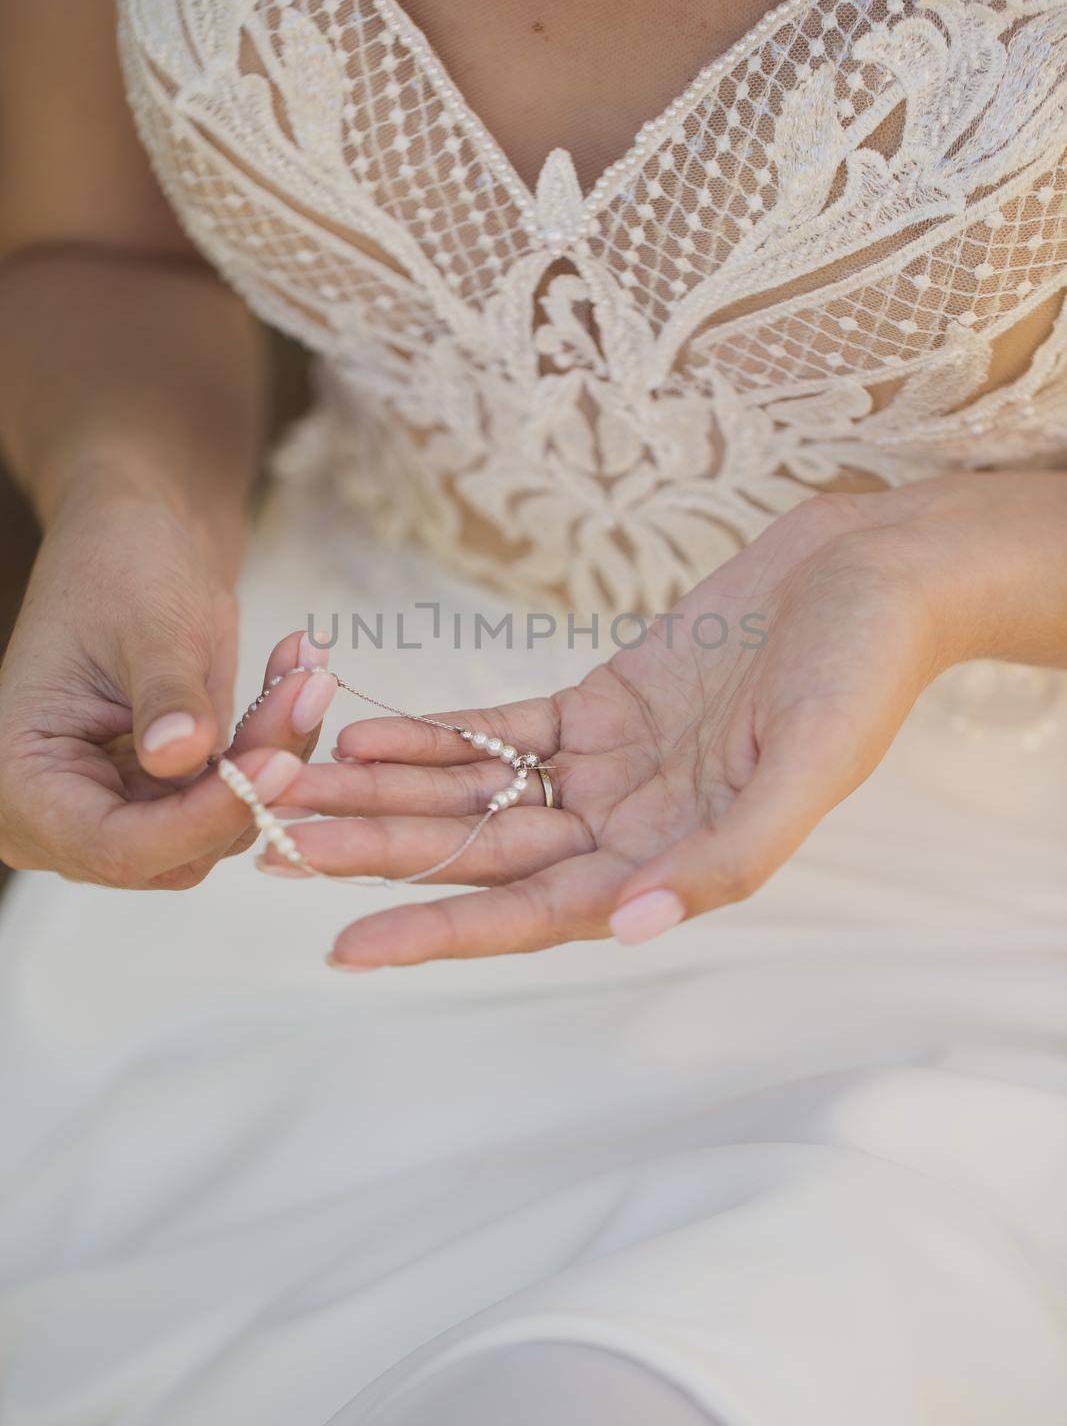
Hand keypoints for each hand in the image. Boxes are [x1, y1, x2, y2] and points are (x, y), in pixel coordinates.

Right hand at [0, 481, 336, 887]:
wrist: (138, 541)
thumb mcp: (144, 624)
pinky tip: (297, 674)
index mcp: (20, 783)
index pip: (116, 845)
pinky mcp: (171, 793)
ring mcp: (120, 808)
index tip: (277, 765)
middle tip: (310, 693)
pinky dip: (276, 742)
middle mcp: (64, 814)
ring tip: (308, 670)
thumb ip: (166, 696)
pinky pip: (237, 795)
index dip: (202, 818)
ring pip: (220, 824)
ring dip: (276, 753)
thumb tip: (180, 756)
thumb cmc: (117, 568)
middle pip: (177, 846)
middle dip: (253, 779)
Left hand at [264, 484, 970, 967]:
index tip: (347, 947)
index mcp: (675, 864)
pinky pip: (499, 728)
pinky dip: (435, 732)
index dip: (441, 930)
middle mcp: (629, 828)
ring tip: (292, 786)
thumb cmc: (862, 672)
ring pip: (474, 791)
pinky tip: (365, 732)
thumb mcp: (808, 765)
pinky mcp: (599, 703)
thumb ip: (725, 856)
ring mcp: (609, 766)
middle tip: (272, 845)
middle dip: (377, 852)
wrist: (875, 574)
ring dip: (384, 791)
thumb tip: (631, 928)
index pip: (535, 914)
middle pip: (480, 853)